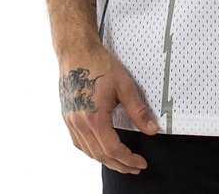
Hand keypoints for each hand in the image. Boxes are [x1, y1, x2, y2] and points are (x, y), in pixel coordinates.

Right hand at [58, 45, 159, 174]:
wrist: (76, 52)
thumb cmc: (99, 64)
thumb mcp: (124, 85)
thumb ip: (138, 110)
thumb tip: (151, 129)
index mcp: (95, 117)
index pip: (113, 149)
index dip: (128, 159)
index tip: (140, 162)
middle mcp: (80, 123)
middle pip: (100, 155)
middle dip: (119, 165)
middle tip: (134, 167)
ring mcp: (71, 121)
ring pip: (88, 151)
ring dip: (105, 160)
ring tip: (121, 162)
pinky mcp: (67, 116)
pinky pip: (79, 142)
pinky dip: (91, 151)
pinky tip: (100, 149)